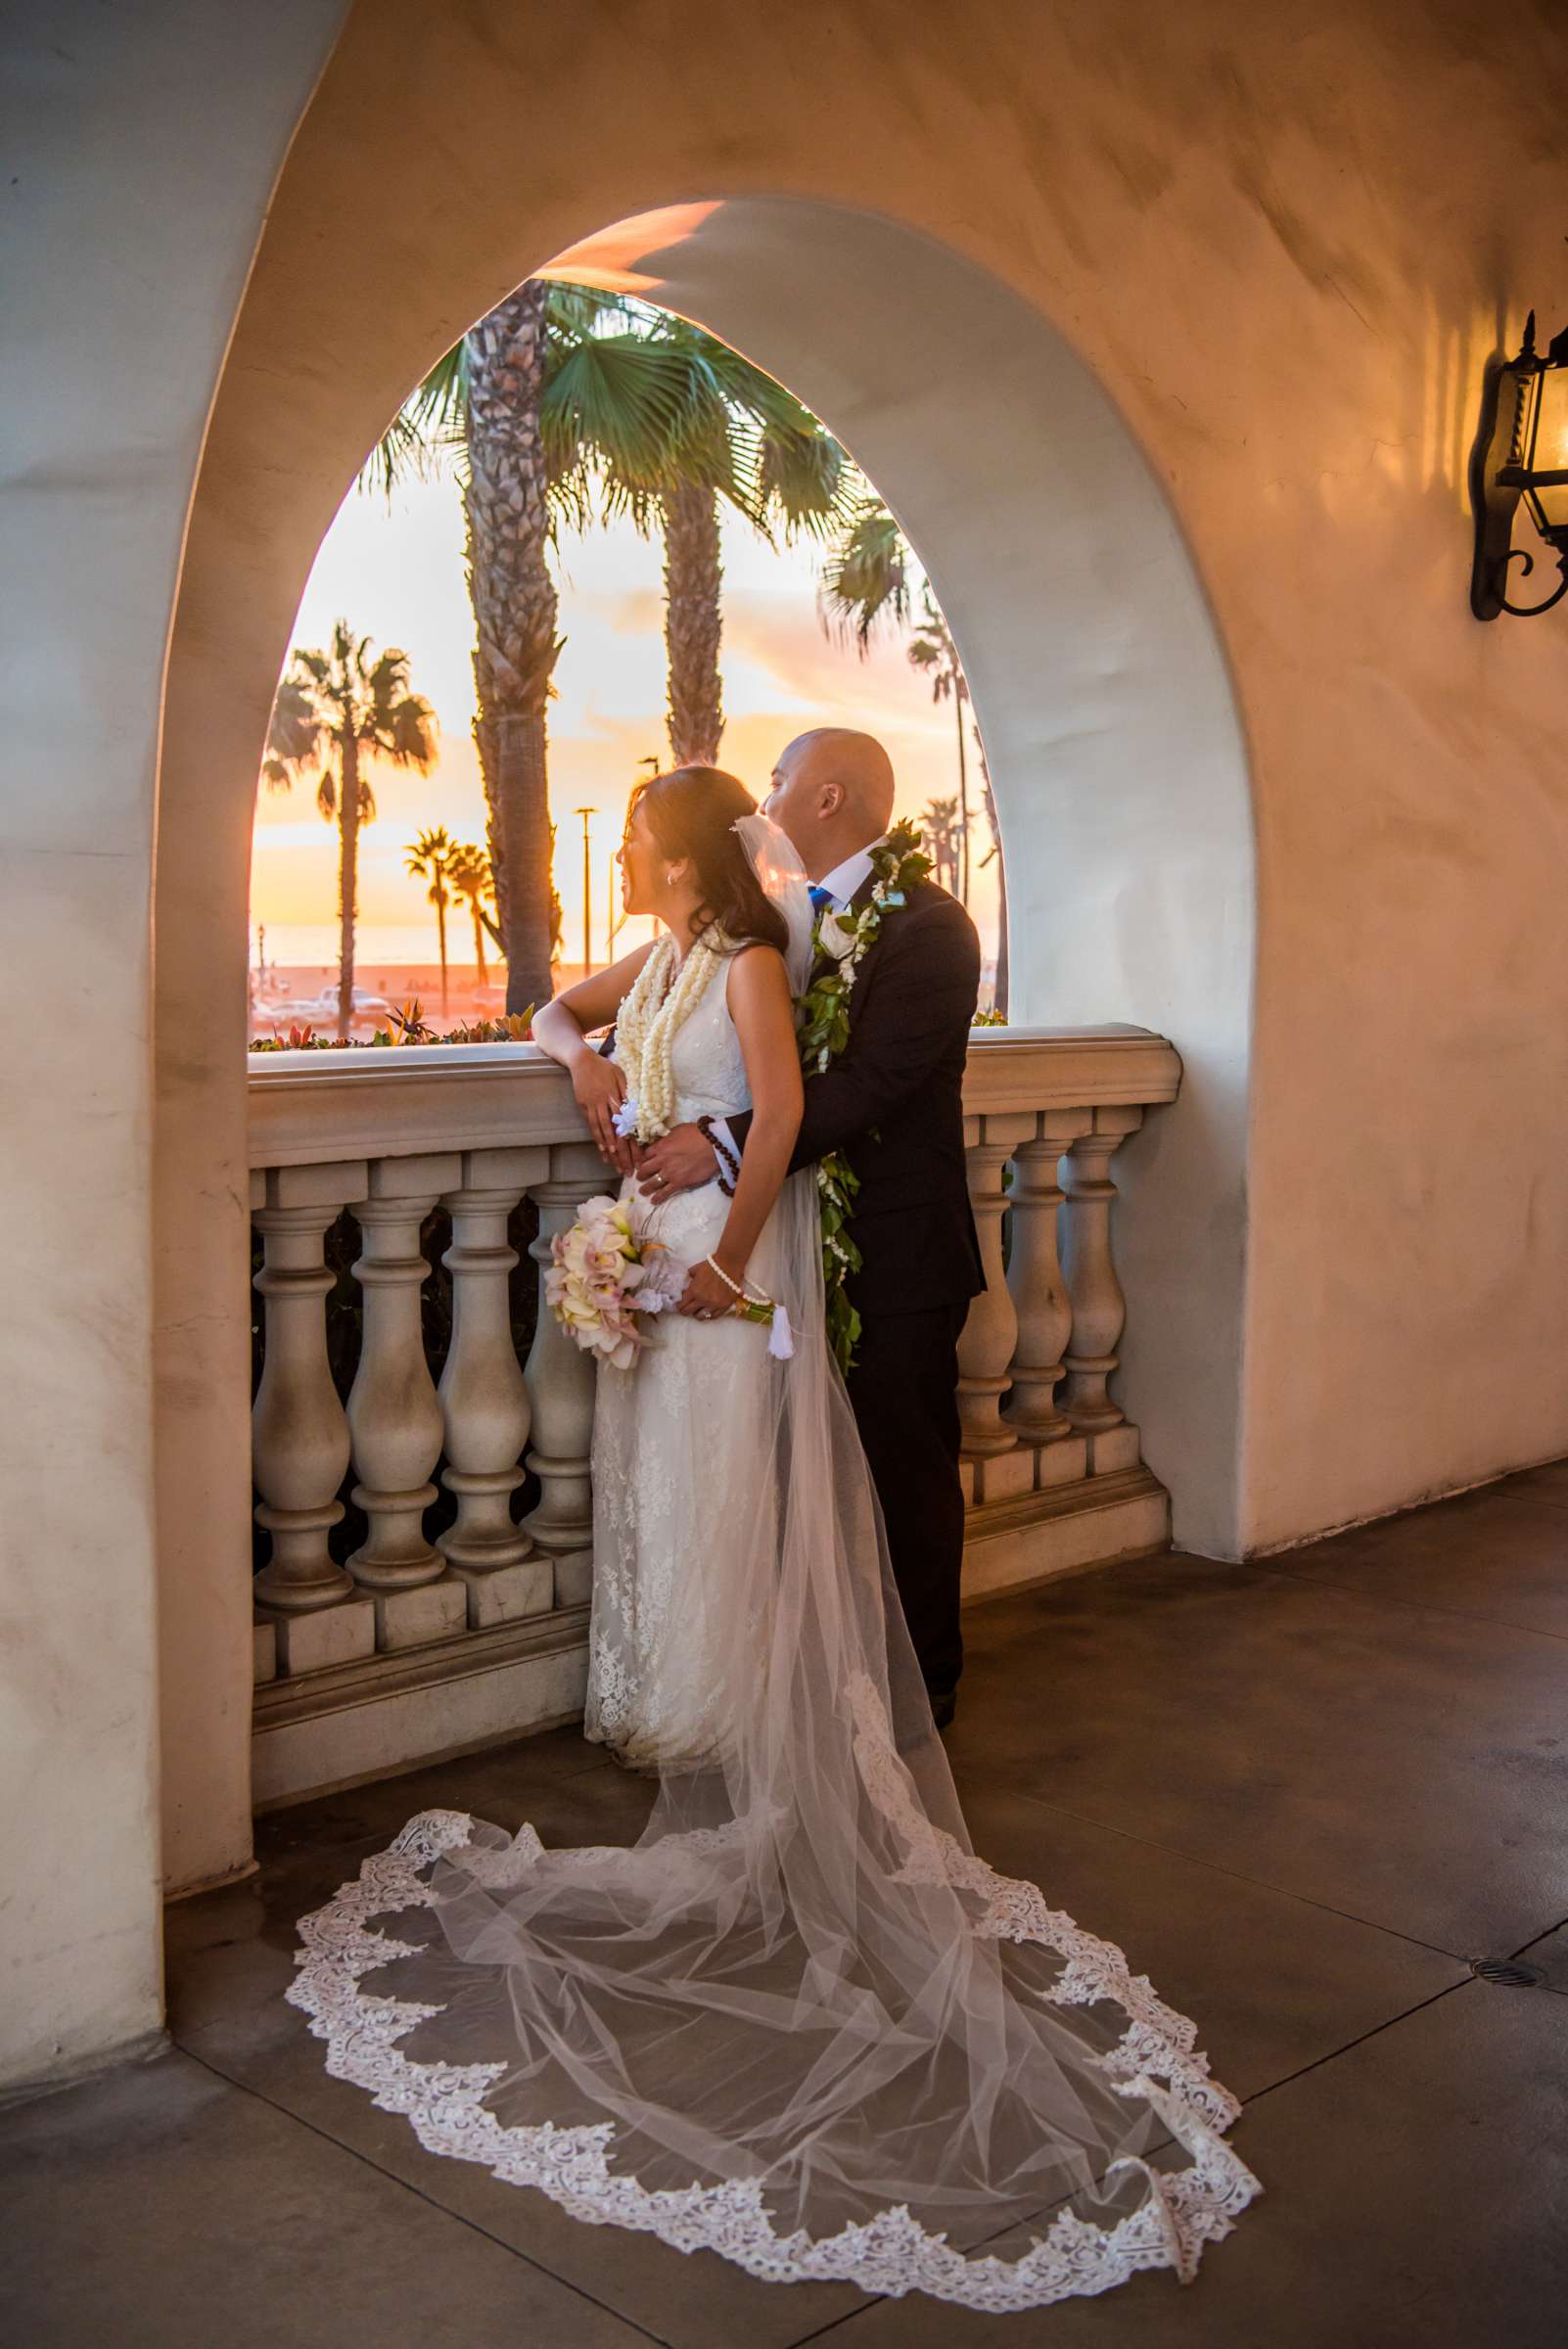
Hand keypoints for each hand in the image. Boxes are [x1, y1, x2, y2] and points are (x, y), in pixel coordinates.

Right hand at [570, 1047, 633, 1171]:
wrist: (581, 1060)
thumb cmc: (605, 1067)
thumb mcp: (621, 1076)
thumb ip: (629, 1093)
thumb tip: (639, 1111)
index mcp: (619, 1096)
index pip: (629, 1126)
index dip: (635, 1145)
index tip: (640, 1159)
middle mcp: (606, 1103)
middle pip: (617, 1133)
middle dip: (623, 1154)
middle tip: (628, 1170)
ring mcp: (594, 1106)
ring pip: (604, 1132)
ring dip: (610, 1150)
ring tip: (615, 1165)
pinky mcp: (584, 1106)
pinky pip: (592, 1126)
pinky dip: (598, 1139)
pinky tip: (602, 1151)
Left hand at [638, 1121, 720, 1199]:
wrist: (712, 1146)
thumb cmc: (697, 1134)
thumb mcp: (677, 1130)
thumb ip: (667, 1137)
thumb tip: (664, 1140)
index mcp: (661, 1147)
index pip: (645, 1155)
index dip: (642, 1159)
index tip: (642, 1163)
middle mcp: (662, 1161)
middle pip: (645, 1170)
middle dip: (640, 1174)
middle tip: (639, 1177)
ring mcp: (670, 1173)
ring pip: (652, 1183)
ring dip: (646, 1188)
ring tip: (643, 1192)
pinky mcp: (679, 1183)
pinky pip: (665, 1192)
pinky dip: (658, 1197)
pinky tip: (654, 1201)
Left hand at [677, 1257, 740, 1321]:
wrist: (729, 1264)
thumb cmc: (711, 1265)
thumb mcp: (695, 1270)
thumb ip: (688, 1279)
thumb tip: (685, 1287)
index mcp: (694, 1291)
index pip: (682, 1304)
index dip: (679, 1305)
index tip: (680, 1305)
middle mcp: (703, 1300)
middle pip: (688, 1312)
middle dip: (685, 1310)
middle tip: (686, 1308)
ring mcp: (714, 1304)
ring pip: (701, 1317)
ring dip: (697, 1313)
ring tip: (698, 1309)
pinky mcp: (725, 1306)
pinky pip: (714, 1316)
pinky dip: (710, 1314)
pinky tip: (708, 1310)